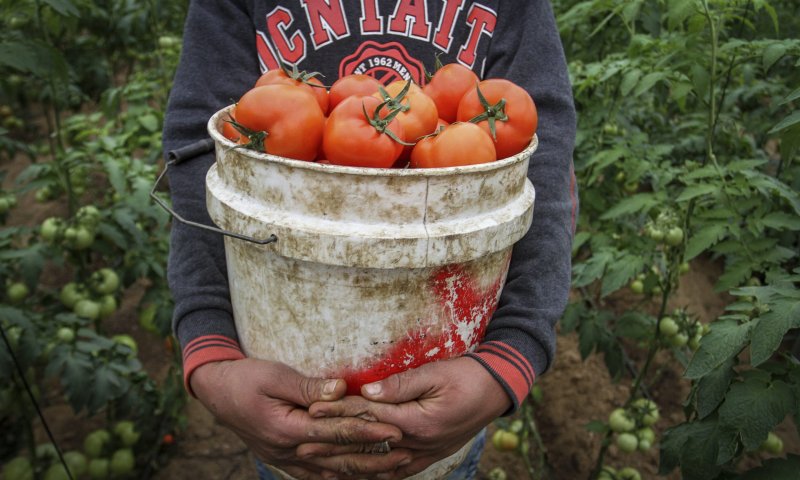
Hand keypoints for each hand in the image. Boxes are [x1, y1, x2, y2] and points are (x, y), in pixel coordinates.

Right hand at [190, 358, 412, 479]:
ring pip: (330, 472)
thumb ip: (308, 386)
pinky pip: (316, 474)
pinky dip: (339, 476)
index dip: (368, 432)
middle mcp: (287, 451)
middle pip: (338, 459)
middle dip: (374, 458)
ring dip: (362, 472)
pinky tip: (358, 477)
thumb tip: (341, 390)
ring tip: (391, 468)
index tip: (394, 429)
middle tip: (405, 453)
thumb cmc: (246, 378)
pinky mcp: (284, 459)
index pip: (336, 433)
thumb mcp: (275, 375)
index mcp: (287, 429)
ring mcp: (285, 459)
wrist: (217, 392)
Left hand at [305, 356, 511, 478]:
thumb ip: (399, 385)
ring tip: (320, 468)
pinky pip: (396, 472)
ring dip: (347, 466)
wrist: (496, 391)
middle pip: (366, 448)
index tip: (311, 410)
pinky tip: (358, 477)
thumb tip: (366, 392)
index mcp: (416, 422)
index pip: (367, 417)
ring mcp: (423, 454)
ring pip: (378, 466)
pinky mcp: (429, 456)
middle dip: (332, 448)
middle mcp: (417, 444)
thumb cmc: (466, 376)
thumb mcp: (435, 374)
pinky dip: (374, 476)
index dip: (338, 413)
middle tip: (302, 448)